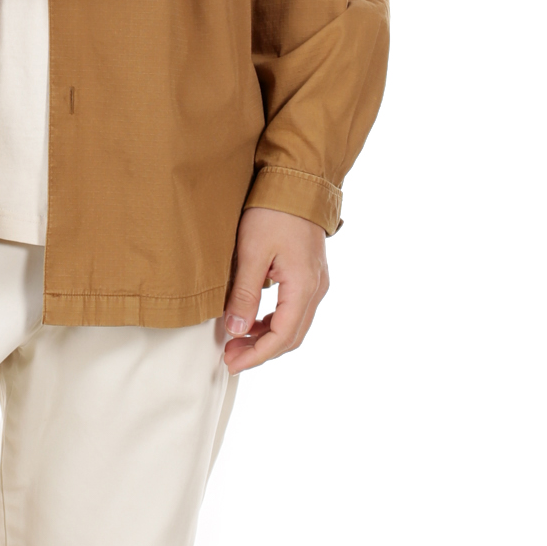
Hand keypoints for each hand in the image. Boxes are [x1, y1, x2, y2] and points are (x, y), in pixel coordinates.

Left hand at [222, 208, 328, 373]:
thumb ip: (245, 293)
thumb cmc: (273, 212)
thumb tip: (236, 330)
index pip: (282, 337)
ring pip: (294, 325)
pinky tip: (252, 320)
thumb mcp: (252, 251)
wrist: (296, 183)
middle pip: (291, 336)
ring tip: (236, 341)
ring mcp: (315, 282)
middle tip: (230, 357)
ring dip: (266, 338)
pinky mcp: (309, 274)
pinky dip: (273, 321)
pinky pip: (294, 309)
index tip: (231, 363)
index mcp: (304, 287)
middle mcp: (316, 289)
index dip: (256, 355)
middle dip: (260, 351)